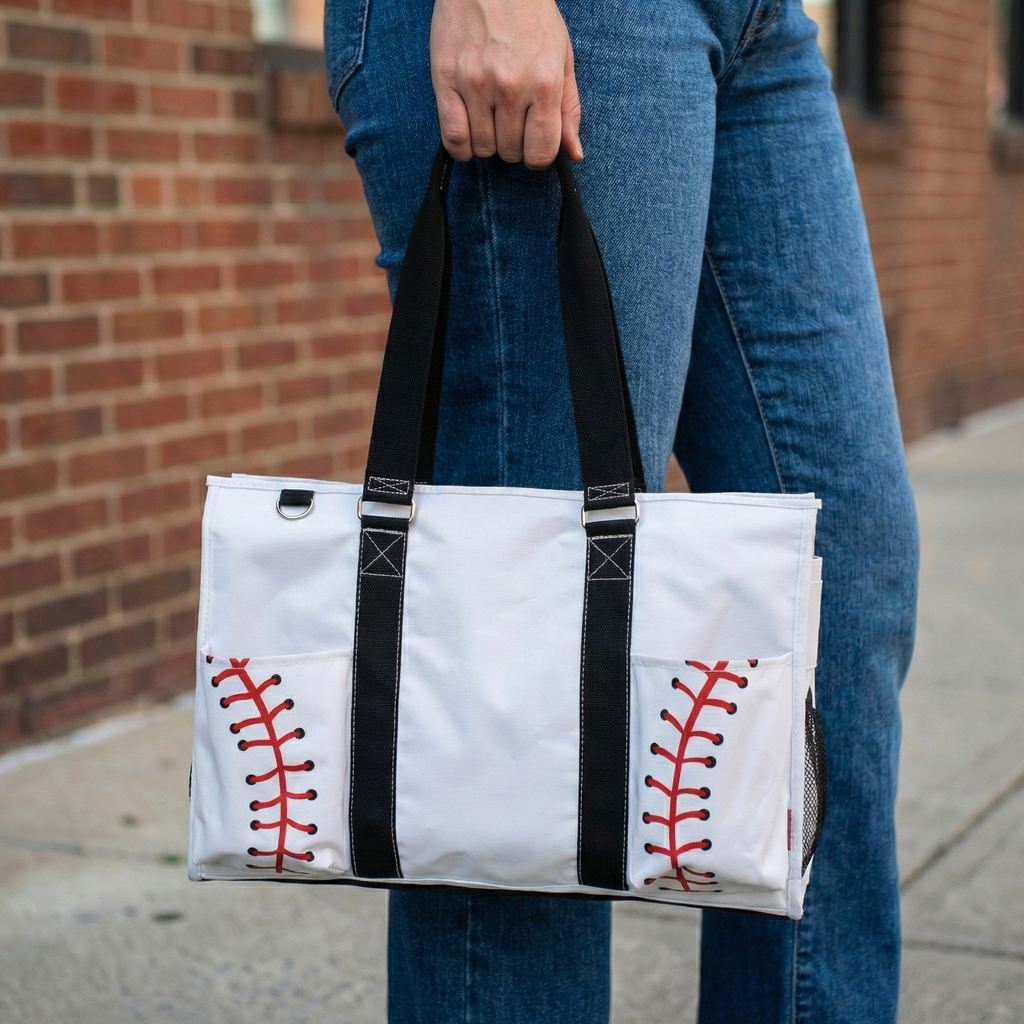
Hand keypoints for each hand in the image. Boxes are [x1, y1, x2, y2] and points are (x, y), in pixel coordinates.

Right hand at [430, 0, 582, 168]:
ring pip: (482, 148)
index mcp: (544, 83)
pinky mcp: (445, 79)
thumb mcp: (562, 58)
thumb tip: (574, 154)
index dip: (538, 156)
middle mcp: (510, 87)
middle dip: (513, 145)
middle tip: (511, 121)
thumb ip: (569, 109)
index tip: (534, 145)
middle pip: (510, 152)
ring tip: (490, 119)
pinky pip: (452, 137)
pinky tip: (469, 133)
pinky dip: (461, 147)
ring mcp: (475, 84)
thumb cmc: (530, 17)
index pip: (541, 152)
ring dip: (487, 142)